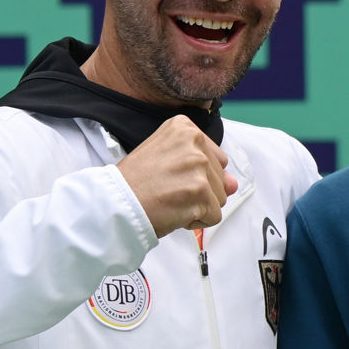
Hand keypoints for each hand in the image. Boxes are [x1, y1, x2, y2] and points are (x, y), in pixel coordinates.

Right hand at [117, 116, 237, 236]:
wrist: (115, 202)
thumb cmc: (136, 182)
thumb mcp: (169, 160)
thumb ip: (206, 168)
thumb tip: (233, 184)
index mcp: (185, 128)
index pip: (216, 159)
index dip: (195, 175)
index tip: (170, 175)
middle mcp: (194, 142)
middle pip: (220, 179)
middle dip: (198, 192)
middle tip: (167, 189)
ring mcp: (198, 166)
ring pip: (219, 198)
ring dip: (197, 206)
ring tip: (170, 199)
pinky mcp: (200, 192)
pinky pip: (214, 216)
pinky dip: (195, 221)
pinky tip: (173, 211)